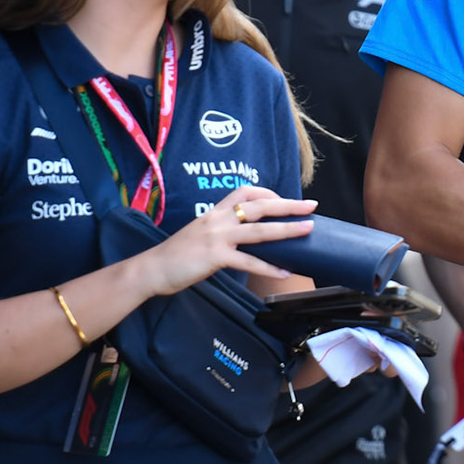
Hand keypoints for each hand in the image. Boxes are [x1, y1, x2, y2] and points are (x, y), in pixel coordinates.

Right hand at [139, 186, 316, 295]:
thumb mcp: (200, 234)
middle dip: (288, 205)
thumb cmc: (176, 255)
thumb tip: (244, 238)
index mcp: (214, 212)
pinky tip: (283, 272)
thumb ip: (221, 231)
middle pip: (259, 206)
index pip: (244, 191)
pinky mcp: (215, 257)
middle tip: (311, 206)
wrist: (151, 269)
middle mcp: (217, 219)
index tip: (283, 199)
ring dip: (286, 230)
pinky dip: (268, 267)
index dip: (267, 193)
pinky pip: (248, 261)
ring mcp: (217, 237)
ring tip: (308, 230)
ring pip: (259, 230)